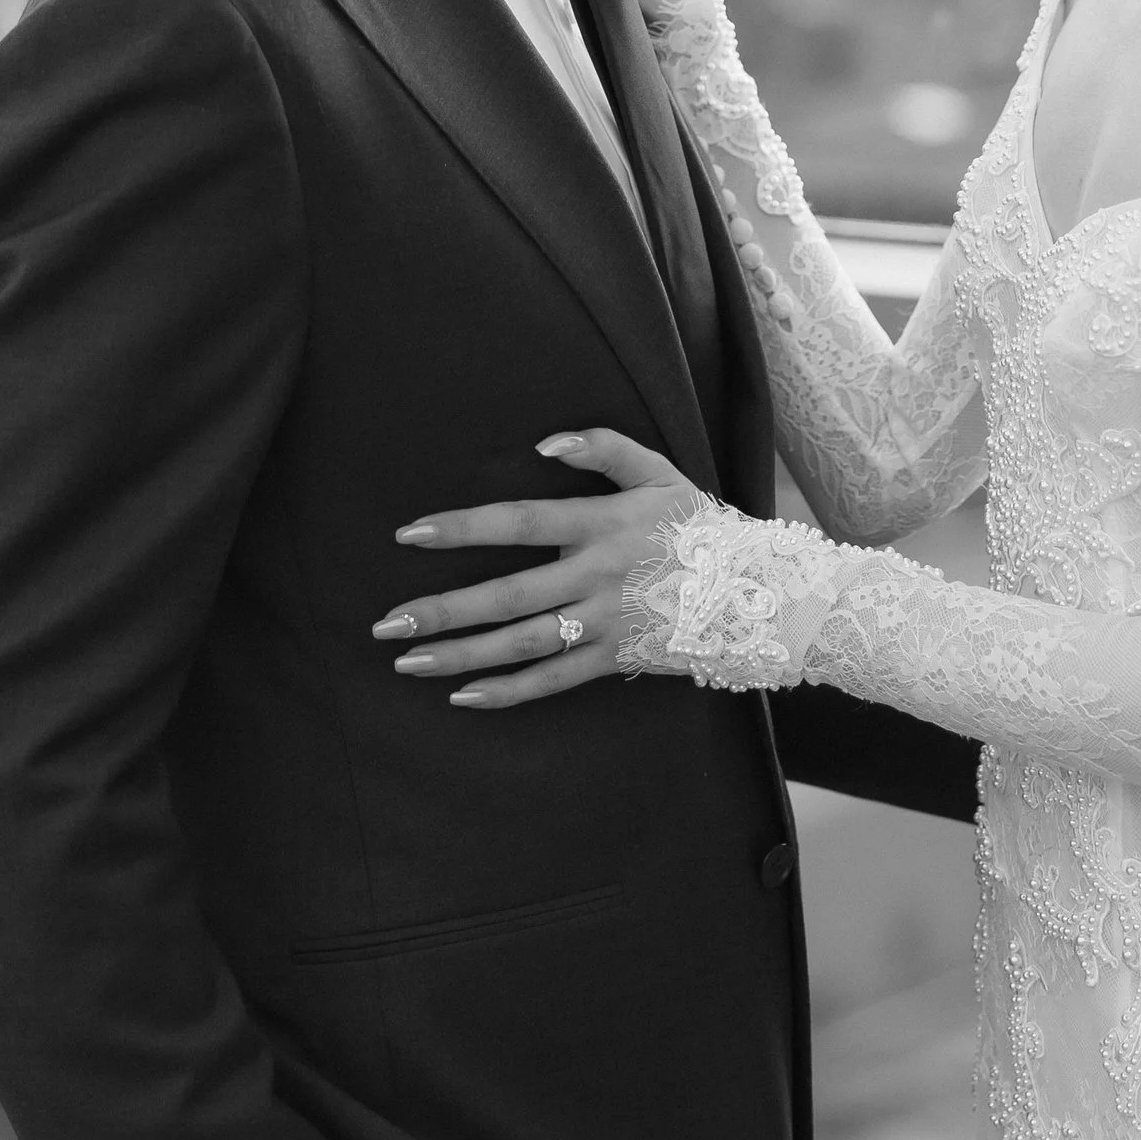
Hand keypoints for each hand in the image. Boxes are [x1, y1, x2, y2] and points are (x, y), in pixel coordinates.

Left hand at [374, 429, 704, 709]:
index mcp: (601, 525)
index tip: (409, 535)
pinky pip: (552, 680)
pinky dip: (508, 692)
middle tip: (386, 622)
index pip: (519, 523)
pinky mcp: (613, 659)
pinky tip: (463, 696)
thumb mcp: (660, 472)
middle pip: (507, 595)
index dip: (463, 529)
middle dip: (443, 609)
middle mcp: (595, 576)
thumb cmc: (697, 527)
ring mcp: (603, 623)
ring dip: (461, 654)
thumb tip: (546, 443)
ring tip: (408, 660)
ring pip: (522, 643)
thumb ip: (605, 449)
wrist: (755, 592)